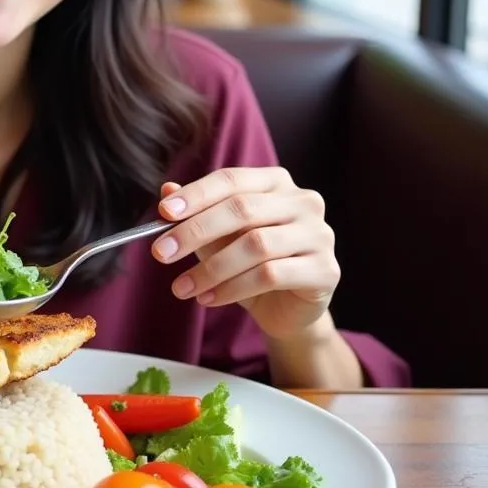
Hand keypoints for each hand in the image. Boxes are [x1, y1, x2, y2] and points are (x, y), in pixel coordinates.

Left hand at [149, 167, 340, 340]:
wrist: (288, 308)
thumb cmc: (252, 263)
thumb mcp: (219, 236)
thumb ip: (197, 212)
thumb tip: (167, 191)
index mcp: (276, 182)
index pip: (231, 179)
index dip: (196, 194)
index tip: (164, 212)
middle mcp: (303, 202)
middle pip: (242, 209)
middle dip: (196, 231)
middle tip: (161, 252)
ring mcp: (319, 235)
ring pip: (255, 245)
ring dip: (211, 268)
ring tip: (182, 287)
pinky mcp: (326, 270)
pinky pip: (271, 275)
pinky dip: (233, 288)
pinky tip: (209, 298)